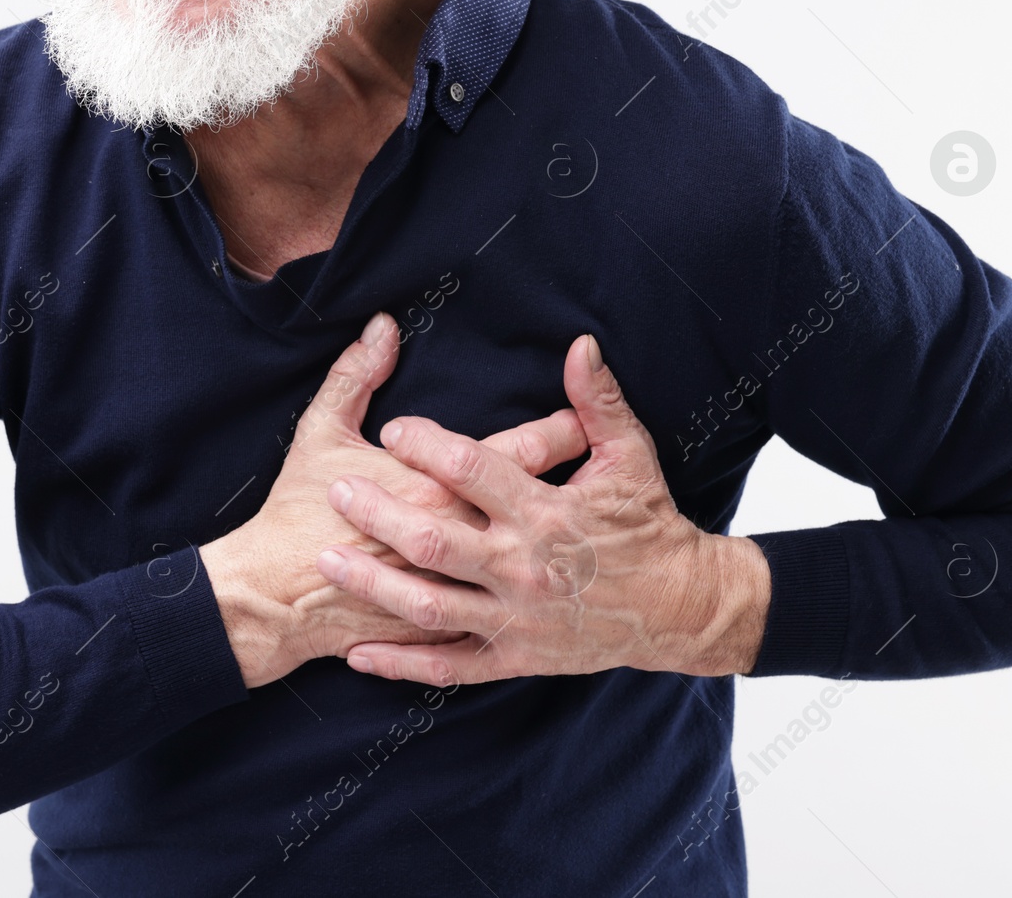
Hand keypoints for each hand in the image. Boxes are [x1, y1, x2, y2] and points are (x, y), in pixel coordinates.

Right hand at [199, 312, 589, 688]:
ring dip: (564, 545)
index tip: (581, 417)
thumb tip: (382, 328)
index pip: (519, 451)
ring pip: (531, 564)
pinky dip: (527, 601)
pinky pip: (501, 617)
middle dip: (579, 482)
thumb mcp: (322, 432)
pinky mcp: (448, 631)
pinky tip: (545, 587)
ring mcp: (462, 593)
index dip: (559, 431)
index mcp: (442, 490)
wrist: (272, 596)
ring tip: (591, 523)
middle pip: (539, 503)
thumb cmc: (297, 509)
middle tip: (605, 464)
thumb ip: (355, 376)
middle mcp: (465, 543)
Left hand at [314, 333, 771, 684]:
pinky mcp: (515, 658)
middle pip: (435, 541)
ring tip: (330, 561)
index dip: (428, 446)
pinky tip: (357, 655)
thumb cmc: (649, 525)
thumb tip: (578, 344)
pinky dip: (402, 664)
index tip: (392, 430)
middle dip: (380, 514)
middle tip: (337, 491)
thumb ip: (596, 402)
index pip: (474, 470)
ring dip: (375, 586)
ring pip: (430, 606)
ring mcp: (517, 619)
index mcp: (547, 513)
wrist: (681, 609)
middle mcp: (524, 568)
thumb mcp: (630, 456)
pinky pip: (448, 668)